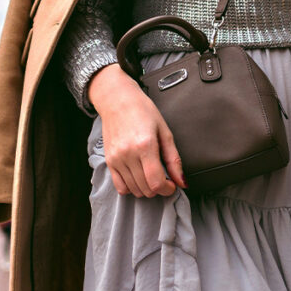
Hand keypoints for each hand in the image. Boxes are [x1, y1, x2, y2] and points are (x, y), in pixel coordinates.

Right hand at [88, 64, 186, 196]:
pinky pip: (120, 186)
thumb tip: (182, 181)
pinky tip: (138, 177)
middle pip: (146, 189)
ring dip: (146, 188)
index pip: (156, 182)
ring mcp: (116, 159)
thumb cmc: (143, 111)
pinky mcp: (108, 161)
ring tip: (151, 175)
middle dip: (159, 188)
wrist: (117, 100)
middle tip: (163, 177)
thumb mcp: (165, 132)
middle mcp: (128, 154)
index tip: (172, 185)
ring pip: (134, 190)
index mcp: (145, 145)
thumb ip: (174, 159)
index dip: (168, 189)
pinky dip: (131, 187)